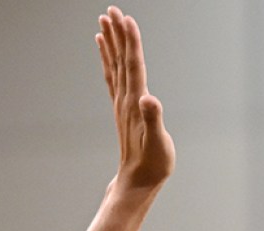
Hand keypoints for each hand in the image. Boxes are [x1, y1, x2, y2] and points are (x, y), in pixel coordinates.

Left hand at [97, 7, 174, 189]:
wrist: (137, 180)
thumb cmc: (152, 164)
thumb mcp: (159, 143)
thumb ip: (154, 119)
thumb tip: (150, 99)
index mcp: (136, 102)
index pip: (133, 65)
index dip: (131, 41)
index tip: (126, 18)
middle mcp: (126, 98)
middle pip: (121, 59)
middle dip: (117, 33)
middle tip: (112, 9)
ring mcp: (122, 102)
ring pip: (114, 64)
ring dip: (110, 42)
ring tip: (104, 21)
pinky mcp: (122, 107)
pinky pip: (112, 76)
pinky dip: (108, 58)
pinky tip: (105, 48)